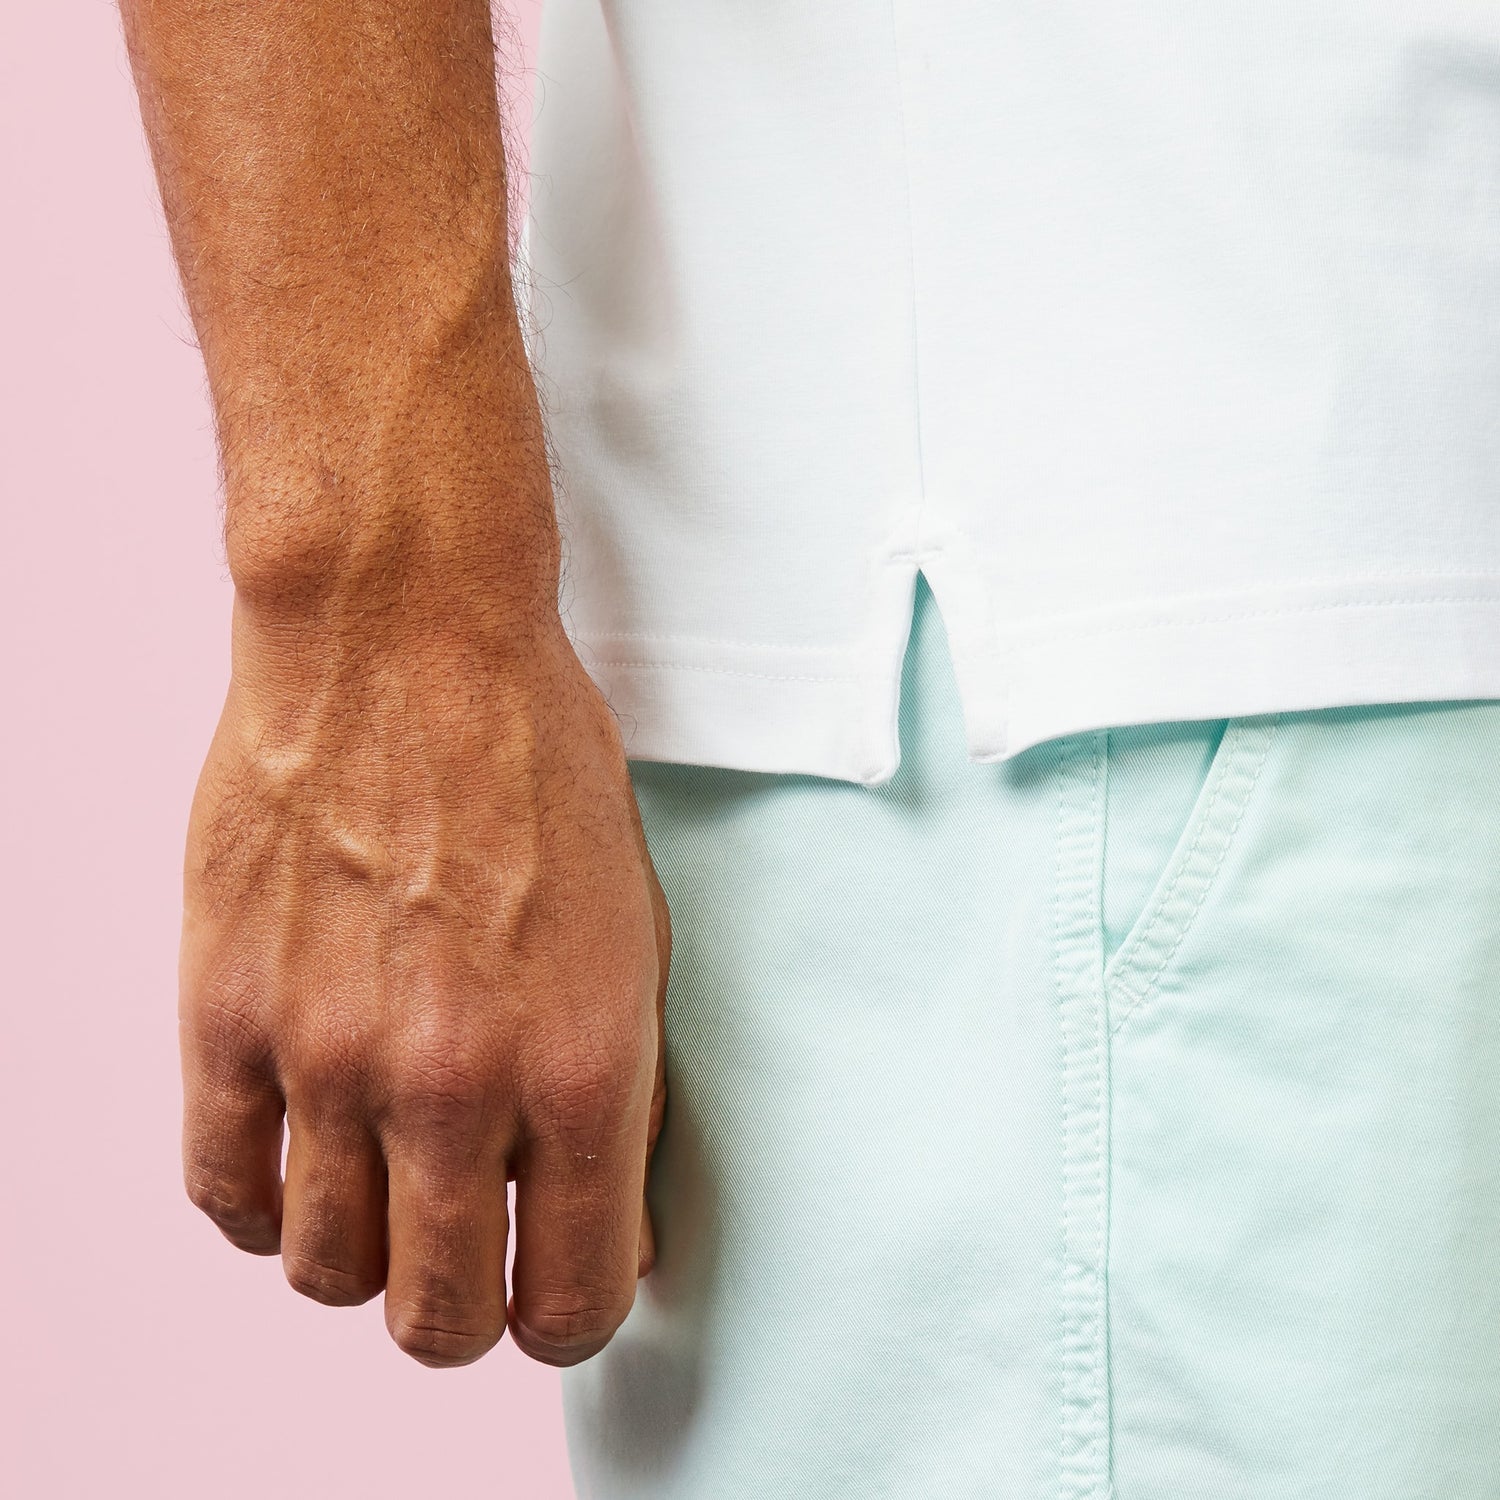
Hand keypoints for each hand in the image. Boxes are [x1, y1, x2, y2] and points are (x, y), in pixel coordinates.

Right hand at [178, 601, 669, 1368]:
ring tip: (387, 1193)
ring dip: (365, 1259)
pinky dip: (266, 1204)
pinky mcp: (228, 1014)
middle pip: (439, 1319)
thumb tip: (602, 1210)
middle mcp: (456, 1083)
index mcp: (583, 1065)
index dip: (572, 1314)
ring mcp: (328, 1056)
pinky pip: (226, 1192)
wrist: (409, 639)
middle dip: (467, 1316)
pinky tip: (303, 1156)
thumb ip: (618, 1087)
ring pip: (327, 1275)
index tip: (560, 1288)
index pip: (578, 1298)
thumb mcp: (633, 930)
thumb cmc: (540, 769)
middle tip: (473, 1266)